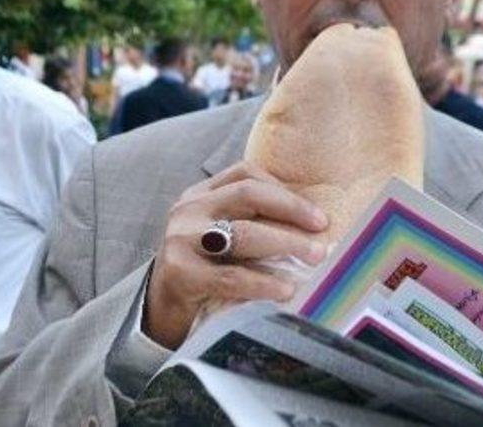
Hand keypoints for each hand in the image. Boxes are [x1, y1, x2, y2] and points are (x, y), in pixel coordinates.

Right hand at [142, 161, 329, 348]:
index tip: (318, 216)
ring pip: (243, 234)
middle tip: (323, 232)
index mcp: (201, 194)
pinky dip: (263, 283)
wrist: (159, 309)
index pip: (246, 174)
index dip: (285, 191)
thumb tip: (316, 226)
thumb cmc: (205, 270)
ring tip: (315, 257)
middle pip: (248, 195)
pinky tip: (286, 290)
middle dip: (292, 211)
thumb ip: (254, 222)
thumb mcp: (223, 236)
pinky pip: (231, 276)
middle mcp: (189, 210)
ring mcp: (181, 240)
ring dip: (285, 243)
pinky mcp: (180, 273)